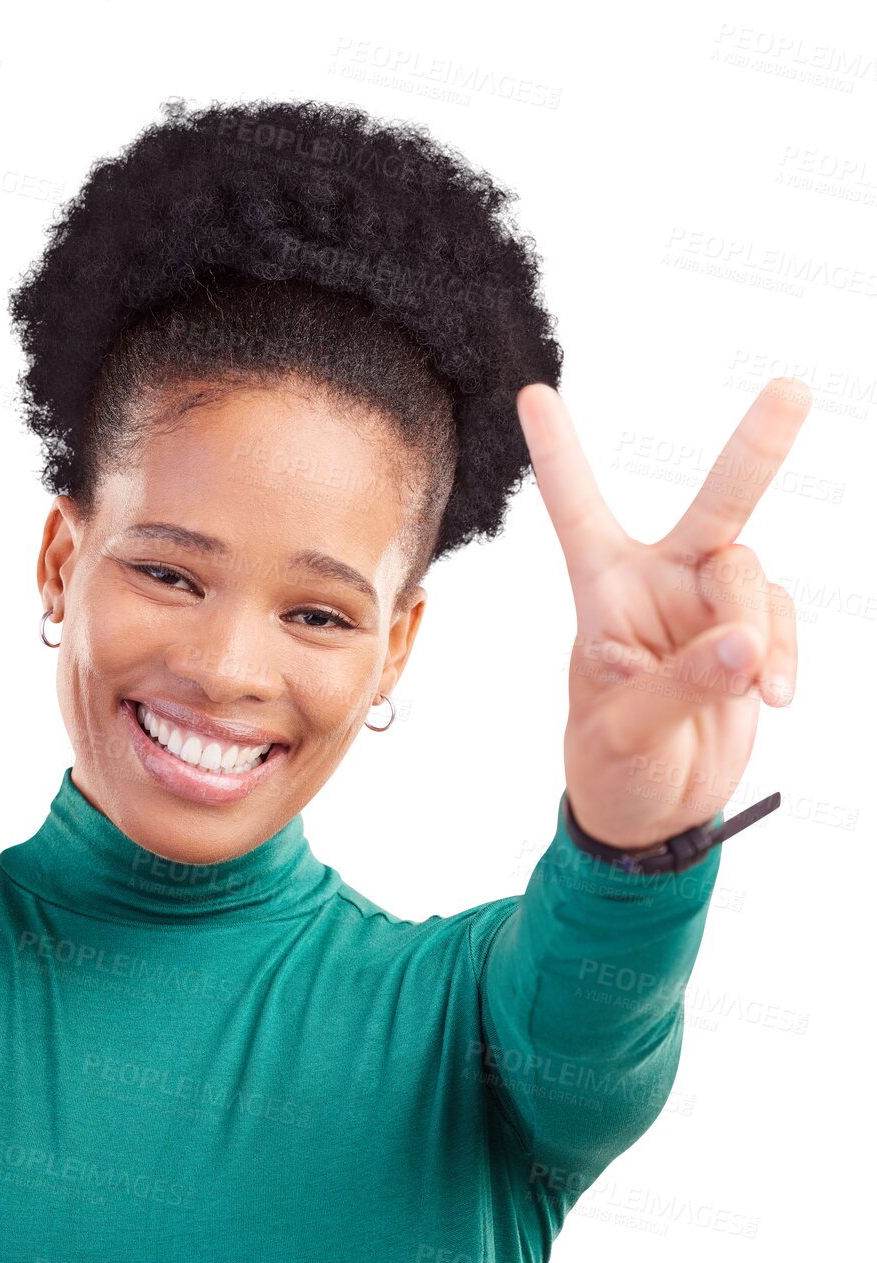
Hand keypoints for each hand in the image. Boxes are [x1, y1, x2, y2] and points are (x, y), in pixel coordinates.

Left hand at [516, 377, 811, 850]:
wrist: (651, 811)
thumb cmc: (610, 763)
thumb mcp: (623, 730)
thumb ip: (681, 684)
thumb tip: (744, 645)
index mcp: (602, 591)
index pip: (576, 510)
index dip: (558, 453)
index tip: (531, 392)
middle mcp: (658, 584)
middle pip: (714, 508)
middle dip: (754, 449)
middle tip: (791, 391)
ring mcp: (709, 609)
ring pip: (753, 577)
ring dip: (757, 627)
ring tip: (751, 684)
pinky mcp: (751, 638)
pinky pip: (782, 622)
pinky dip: (784, 655)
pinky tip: (774, 694)